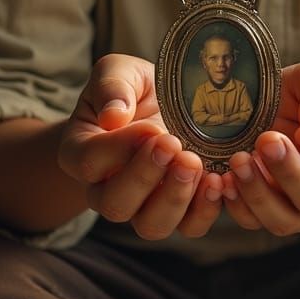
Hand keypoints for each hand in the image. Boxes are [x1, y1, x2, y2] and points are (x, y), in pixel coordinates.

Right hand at [58, 53, 222, 238]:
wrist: (159, 102)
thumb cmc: (132, 88)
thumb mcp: (117, 72)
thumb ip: (111, 87)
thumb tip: (113, 116)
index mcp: (81, 152)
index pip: (90, 162)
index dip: (120, 149)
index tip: (150, 128)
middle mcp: (106, 189)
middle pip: (116, 205)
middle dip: (146, 177)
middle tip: (172, 144)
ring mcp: (142, 206)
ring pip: (151, 226)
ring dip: (175, 198)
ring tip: (195, 164)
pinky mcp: (178, 210)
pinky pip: (188, 227)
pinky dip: (205, 210)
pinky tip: (218, 181)